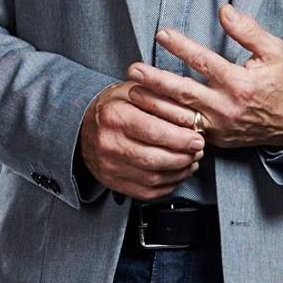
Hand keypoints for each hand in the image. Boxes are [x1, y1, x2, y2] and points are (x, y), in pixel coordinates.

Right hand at [79, 81, 204, 199]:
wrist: (84, 124)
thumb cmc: (116, 106)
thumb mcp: (137, 90)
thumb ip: (164, 100)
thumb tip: (192, 117)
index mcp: (115, 115)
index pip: (154, 132)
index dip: (180, 139)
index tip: (197, 139)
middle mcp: (109, 142)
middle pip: (154, 159)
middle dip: (183, 158)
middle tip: (198, 151)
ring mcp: (108, 166)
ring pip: (153, 178)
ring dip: (179, 172)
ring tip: (191, 161)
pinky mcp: (112, 182)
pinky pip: (146, 192)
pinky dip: (167, 185)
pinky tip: (177, 173)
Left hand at [125, 9, 282, 149]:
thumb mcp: (275, 51)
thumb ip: (248, 30)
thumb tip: (224, 10)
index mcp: (240, 84)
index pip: (204, 62)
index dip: (181, 47)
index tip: (161, 33)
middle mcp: (227, 107)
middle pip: (184, 92)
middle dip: (156, 80)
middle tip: (134, 70)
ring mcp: (220, 127)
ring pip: (180, 116)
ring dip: (154, 104)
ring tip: (132, 92)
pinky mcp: (216, 140)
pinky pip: (186, 131)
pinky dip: (166, 123)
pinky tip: (149, 114)